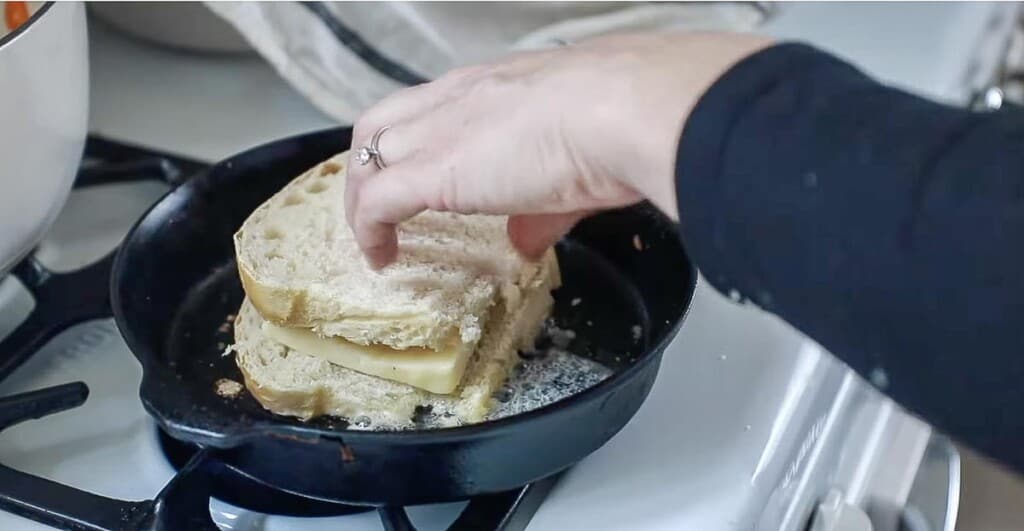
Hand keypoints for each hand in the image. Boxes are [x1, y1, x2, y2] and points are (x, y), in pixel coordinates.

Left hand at [346, 32, 771, 267]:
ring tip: (372, 234)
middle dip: (370, 163)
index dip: (415, 139)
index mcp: (493, 86)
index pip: (432, 105)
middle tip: (378, 205)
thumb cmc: (623, 123)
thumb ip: (542, 210)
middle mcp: (457, 98)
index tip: (417, 174)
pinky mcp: (431, 170)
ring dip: (362, 195)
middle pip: (383, 121)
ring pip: (367, 152)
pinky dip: (368, 230)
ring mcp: (439, 131)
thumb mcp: (575, 167)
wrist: (626, 111)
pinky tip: (380, 257)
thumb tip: (527, 242)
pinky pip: (375, 201)